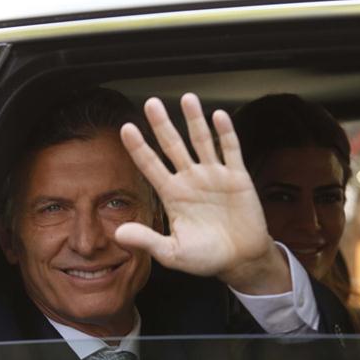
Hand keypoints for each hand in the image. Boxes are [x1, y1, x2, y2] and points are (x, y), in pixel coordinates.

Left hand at [115, 93, 290, 294]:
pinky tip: (218, 116)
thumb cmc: (206, 257)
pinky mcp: (237, 177)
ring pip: (201, 141)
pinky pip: (230, 150)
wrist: (241, 260)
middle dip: (162, 125)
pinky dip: (225, 133)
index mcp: (172, 195)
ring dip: (194, 120)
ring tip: (187, 98)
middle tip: (151, 103)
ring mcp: (214, 176)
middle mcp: (191, 179)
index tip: (126, 128)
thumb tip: (118, 234)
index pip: (150, 166)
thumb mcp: (172, 253)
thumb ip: (148, 240)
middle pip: (173, 146)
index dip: (139, 147)